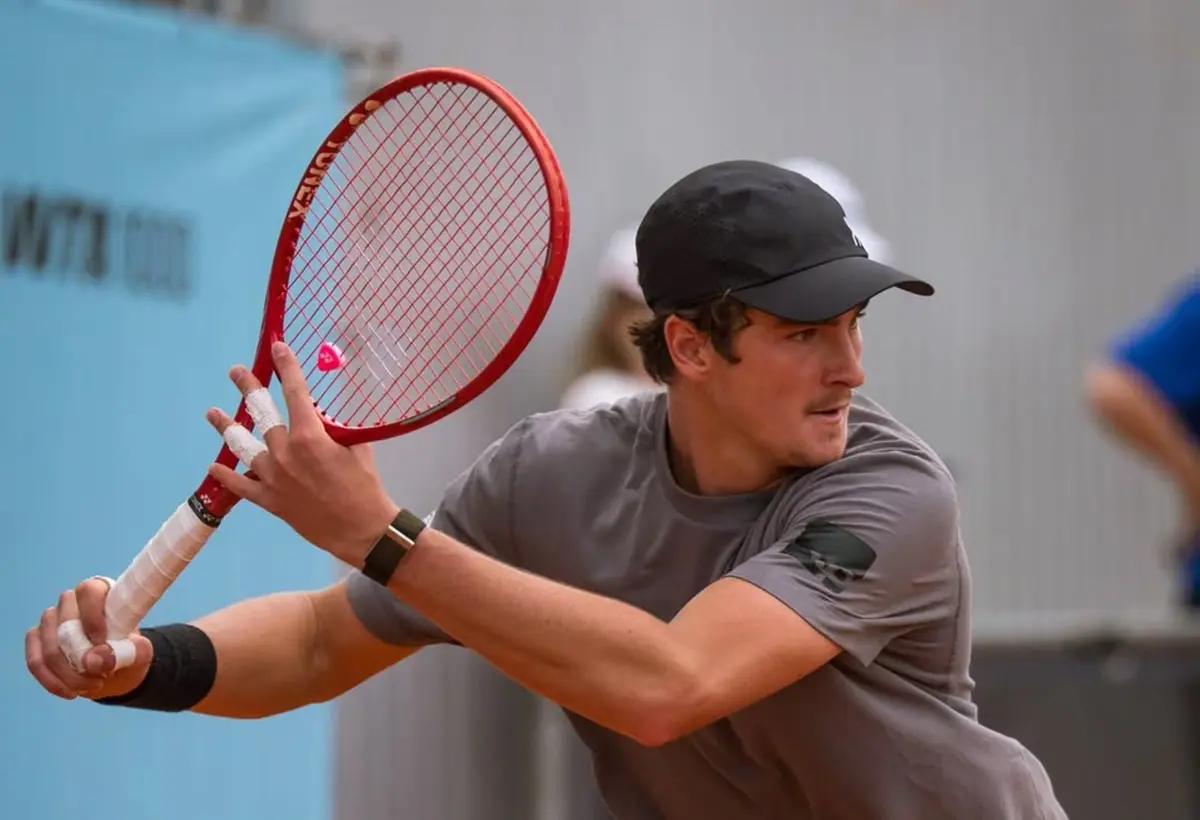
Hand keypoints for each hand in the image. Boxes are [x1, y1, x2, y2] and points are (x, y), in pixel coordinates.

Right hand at [25, 578, 152, 700]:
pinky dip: (53, 681)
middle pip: (64, 624)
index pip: (88, 592)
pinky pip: (35, 662)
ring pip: (49, 649)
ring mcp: (50, 621)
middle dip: (82, 657)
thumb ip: (129, 653)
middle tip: (103, 675)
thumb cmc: (129, 651)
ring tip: (94, 685)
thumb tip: (96, 660)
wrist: (117, 668)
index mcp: (100, 592)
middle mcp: (71, 601)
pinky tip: (72, 692)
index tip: (103, 643)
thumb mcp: (140, 653)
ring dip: (70, 675)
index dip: (93, 617)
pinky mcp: (37, 641)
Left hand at [206, 341, 398, 566]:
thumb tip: (319, 412)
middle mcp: (285, 452)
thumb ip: (335, 427)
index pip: (295, 392)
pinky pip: (241, 486)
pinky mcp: (269, 501)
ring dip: (226, 427)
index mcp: (310, 436)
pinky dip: (226, 475)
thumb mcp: (357, 446)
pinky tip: (214, 466)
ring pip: (242, 447)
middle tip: (236, 372)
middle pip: (261, 413)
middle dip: (248, 387)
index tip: (277, 348)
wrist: (361, 529)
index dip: (286, 367)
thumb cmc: (365, 484)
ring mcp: (273, 478)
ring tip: (213, 413)